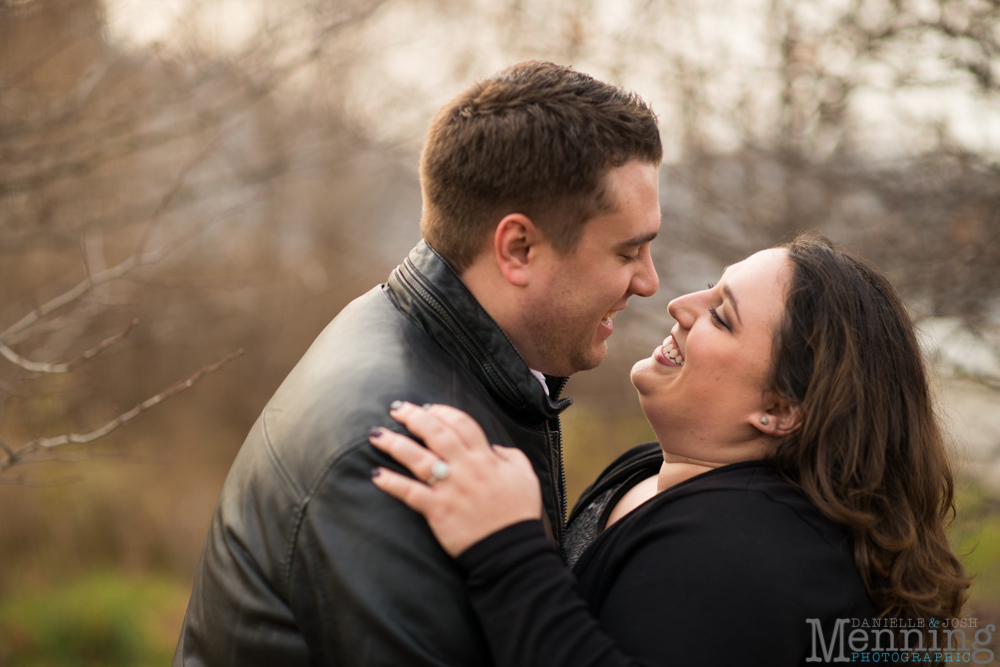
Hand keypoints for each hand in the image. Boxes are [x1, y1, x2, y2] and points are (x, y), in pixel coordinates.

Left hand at [369, 401, 541, 556]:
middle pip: (435, 433)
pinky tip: (376, 474)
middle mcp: (465, 469)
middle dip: (414, 417)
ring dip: (394, 444)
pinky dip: (391, 483)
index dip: (442, 412)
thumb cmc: (518, 514)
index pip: (461, 424)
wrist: (511, 550)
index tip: (428, 408)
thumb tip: (494, 448)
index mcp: (486, 459)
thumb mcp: (526, 478)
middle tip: (397, 409)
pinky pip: (410, 493)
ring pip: (417, 458)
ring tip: (376, 435)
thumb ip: (511, 456)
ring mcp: (450, 489)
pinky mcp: (438, 510)